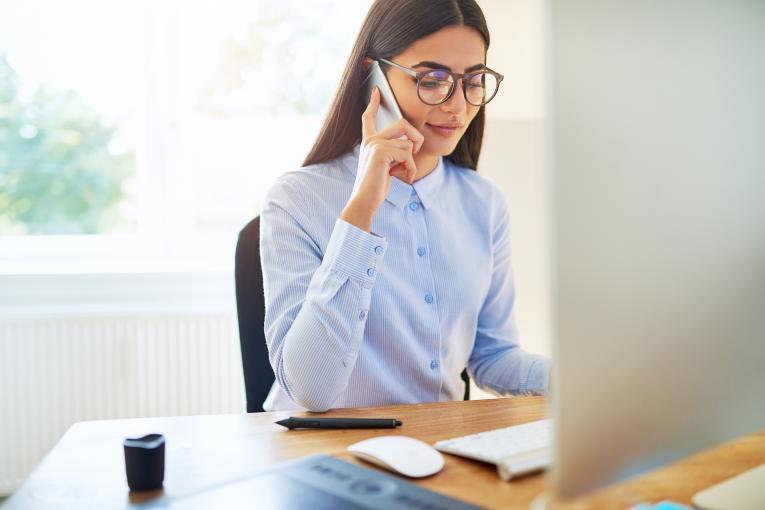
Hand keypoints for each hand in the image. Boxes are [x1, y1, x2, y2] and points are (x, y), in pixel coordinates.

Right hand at [340, 87, 424, 231]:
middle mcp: (371, 140)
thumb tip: (410, 145)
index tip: (376, 91)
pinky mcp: (381, 152)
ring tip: (403, 173)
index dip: (373, 103)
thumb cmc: (376, 187)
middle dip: (416, 137)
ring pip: (408, 143)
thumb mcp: (386, 166)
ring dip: (411, 162)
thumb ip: (393, 152)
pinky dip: (410, 168)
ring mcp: (375, 144)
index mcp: (369, 142)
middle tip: (415, 152)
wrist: (365, 200)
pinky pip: (407, 155)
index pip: (369, 118)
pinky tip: (403, 177)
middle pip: (403, 123)